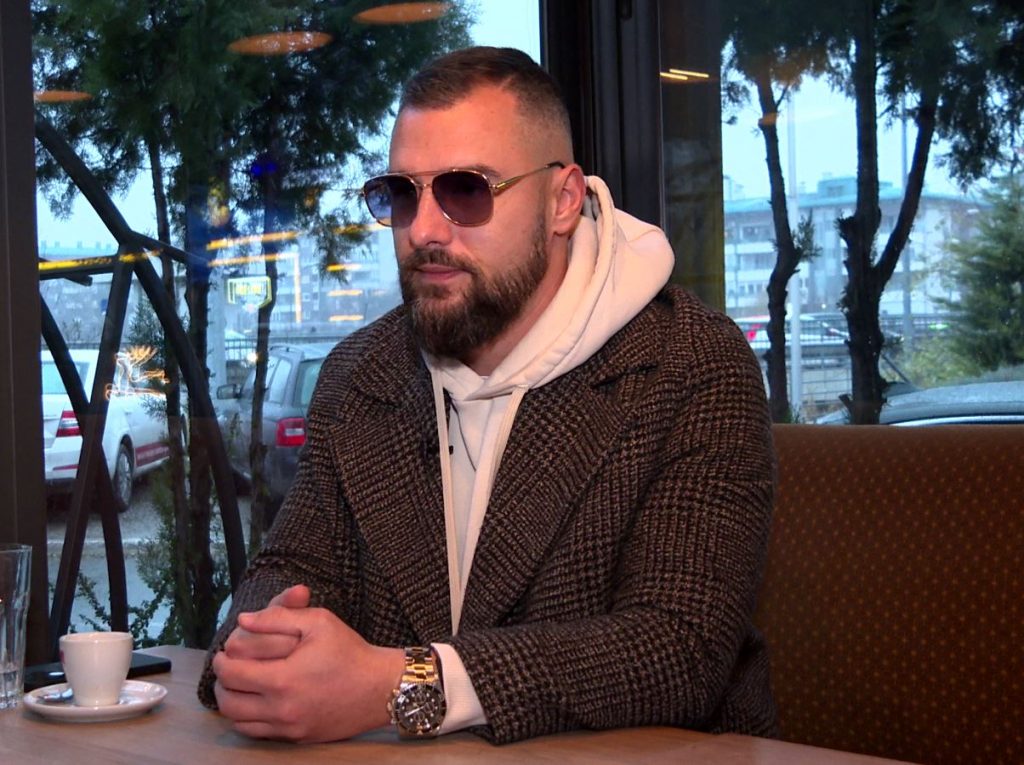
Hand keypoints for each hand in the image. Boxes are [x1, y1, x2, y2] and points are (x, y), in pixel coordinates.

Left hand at [212, 590, 404, 741]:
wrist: (379, 688)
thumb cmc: (349, 651)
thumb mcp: (318, 621)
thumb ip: (277, 616)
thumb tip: (244, 620)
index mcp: (283, 679)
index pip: (232, 673)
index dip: (221, 660)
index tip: (224, 651)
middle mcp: (281, 709)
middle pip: (228, 701)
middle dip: (222, 681)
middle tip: (227, 668)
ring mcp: (289, 727)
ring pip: (239, 721)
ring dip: (232, 701)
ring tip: (238, 684)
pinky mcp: (297, 738)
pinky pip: (258, 733)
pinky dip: (248, 718)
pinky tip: (256, 701)